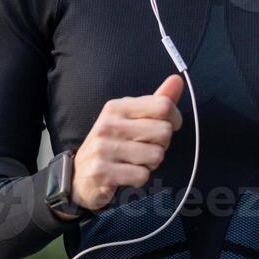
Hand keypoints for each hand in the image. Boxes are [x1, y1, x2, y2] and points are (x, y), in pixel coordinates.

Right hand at [71, 75, 184, 211]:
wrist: (80, 175)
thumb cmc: (113, 144)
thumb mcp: (131, 118)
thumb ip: (157, 101)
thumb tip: (177, 79)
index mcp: (116, 107)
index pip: (163, 106)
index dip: (174, 119)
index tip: (166, 126)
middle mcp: (108, 125)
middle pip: (164, 132)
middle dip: (161, 145)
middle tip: (144, 148)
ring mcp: (103, 148)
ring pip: (156, 156)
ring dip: (151, 164)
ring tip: (134, 161)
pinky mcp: (102, 172)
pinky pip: (142, 175)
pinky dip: (139, 178)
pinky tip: (126, 174)